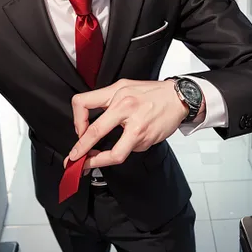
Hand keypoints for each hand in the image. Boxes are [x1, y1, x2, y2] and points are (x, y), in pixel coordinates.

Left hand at [64, 79, 189, 169]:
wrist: (178, 97)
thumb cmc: (150, 92)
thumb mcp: (124, 86)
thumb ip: (106, 100)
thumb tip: (88, 121)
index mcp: (117, 94)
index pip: (84, 103)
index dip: (76, 121)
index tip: (78, 132)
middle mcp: (126, 108)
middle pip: (95, 132)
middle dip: (81, 149)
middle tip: (73, 160)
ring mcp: (138, 127)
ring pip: (115, 153)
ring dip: (100, 161)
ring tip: (92, 164)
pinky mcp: (146, 140)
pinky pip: (130, 149)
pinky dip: (126, 148)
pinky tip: (130, 141)